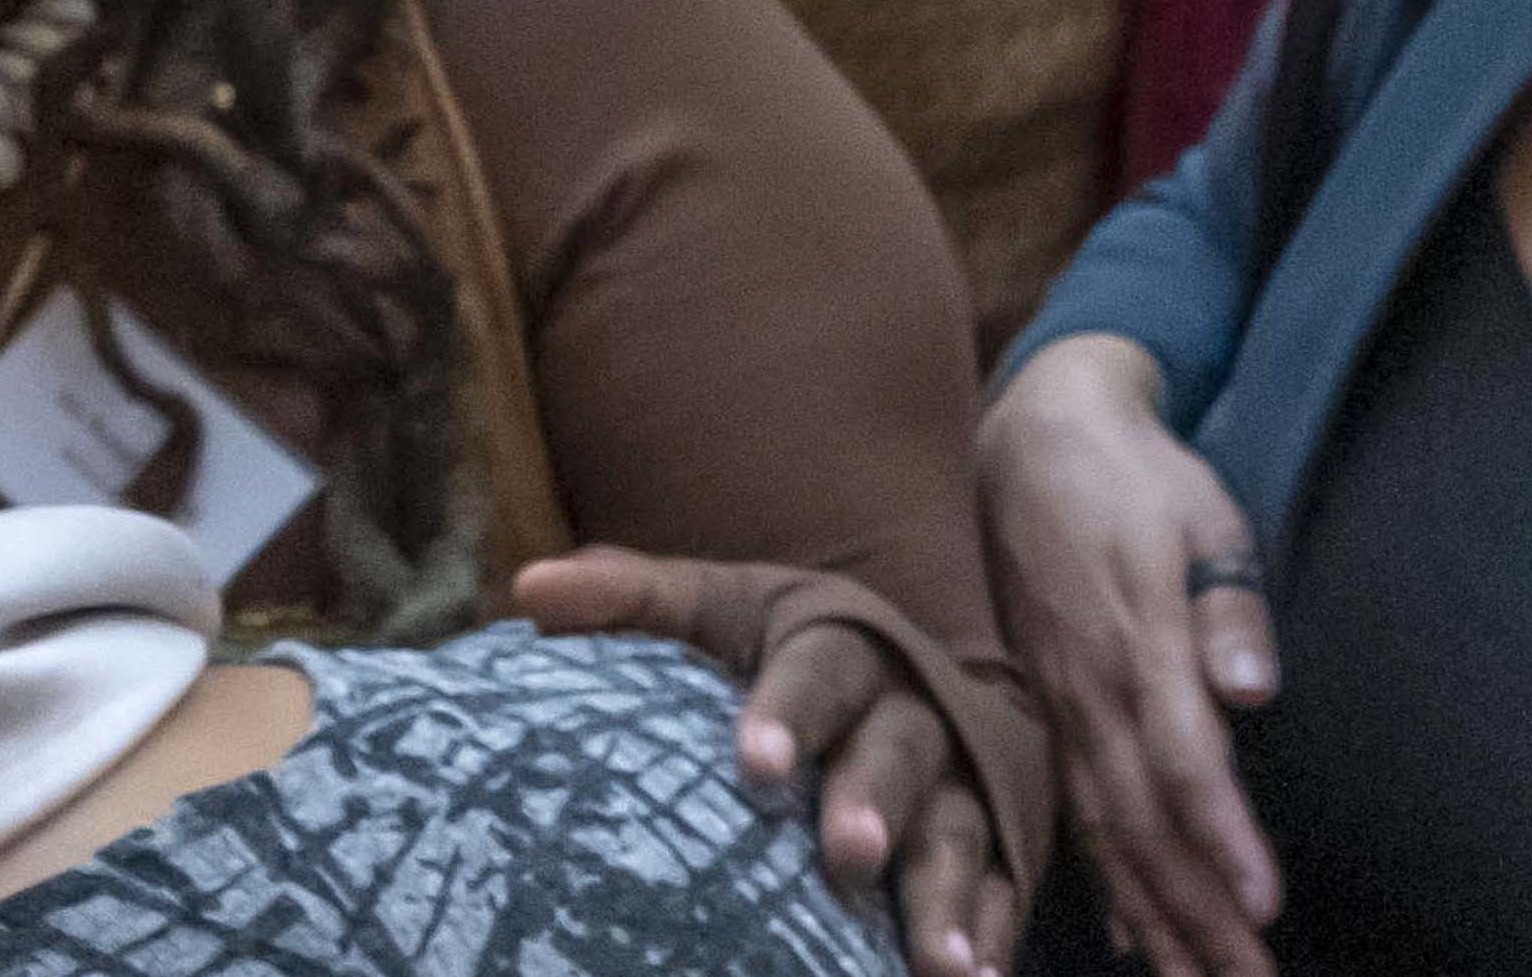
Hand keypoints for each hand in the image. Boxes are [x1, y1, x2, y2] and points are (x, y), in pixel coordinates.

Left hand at [518, 547, 1021, 976]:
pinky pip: (1002, 890)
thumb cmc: (782, 651)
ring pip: (956, 828)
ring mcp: (961, 778)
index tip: (753, 764)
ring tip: (933, 964)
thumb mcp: (719, 608)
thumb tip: (529, 591)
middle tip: (844, 854)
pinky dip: (990, 937)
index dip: (787, 711)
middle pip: (896, 747)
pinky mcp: (999, 841)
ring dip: (944, 893)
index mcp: (838, 643)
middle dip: (873, 799)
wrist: (913, 670)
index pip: (814, 670)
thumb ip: (634, 597)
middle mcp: (908, 707)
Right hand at [977, 336, 1281, 976]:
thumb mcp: (1201, 512)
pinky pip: (1074, 812)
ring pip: (1105, 833)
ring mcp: (1063, 706)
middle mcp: (1092, 692)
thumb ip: (1230, 602)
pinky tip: (1131, 934)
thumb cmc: (1137, 476)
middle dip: (1196, 916)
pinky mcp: (1048, 708)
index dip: (1222, 841)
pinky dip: (1104, 882)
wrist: (1034, 441)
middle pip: (1144, 825)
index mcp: (1138, 645)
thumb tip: (1252, 688)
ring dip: (1153, 918)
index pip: (1183, 764)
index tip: (1263, 908)